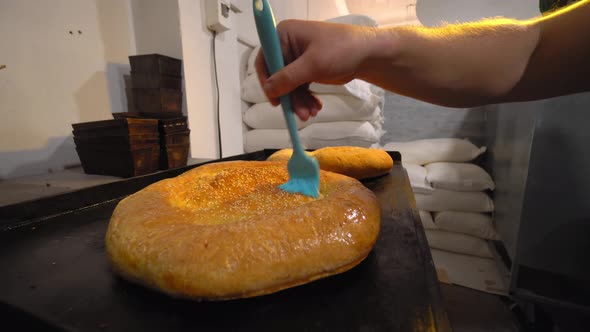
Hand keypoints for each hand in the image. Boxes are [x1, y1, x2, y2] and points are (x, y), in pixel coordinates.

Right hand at [255, 20, 375, 120]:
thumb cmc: (341, 50)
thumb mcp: (313, 64)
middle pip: (278, 76)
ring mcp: (298, 59)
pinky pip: (300, 87)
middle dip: (289, 96)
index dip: (267, 81)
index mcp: (284, 34)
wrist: (367, 55)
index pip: (266, 59)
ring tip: (311, 113)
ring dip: (299, 101)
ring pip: (289, 85)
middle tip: (300, 114)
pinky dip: (306, 99)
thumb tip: (269, 90)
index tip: (275, 100)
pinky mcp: (307, 70)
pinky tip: (316, 107)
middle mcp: (287, 45)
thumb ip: (288, 78)